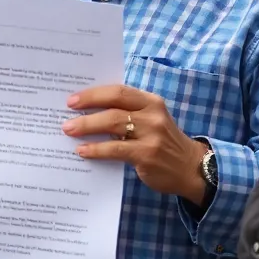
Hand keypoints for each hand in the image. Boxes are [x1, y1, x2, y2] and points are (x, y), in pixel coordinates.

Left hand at [63, 85, 206, 202]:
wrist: (191, 168)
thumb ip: (128, 113)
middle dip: (87, 107)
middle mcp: (152, 114)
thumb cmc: (163, 142)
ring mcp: (151, 134)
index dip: (94, 93)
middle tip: (67, 112)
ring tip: (69, 129)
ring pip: (113, 124)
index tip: (73, 99)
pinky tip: (83, 151)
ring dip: (87, 126)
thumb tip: (89, 111)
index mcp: (151, 101)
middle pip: (114, 105)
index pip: (119, 90)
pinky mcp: (147, 155)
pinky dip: (96, 149)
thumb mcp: (151, 120)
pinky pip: (116, 149)